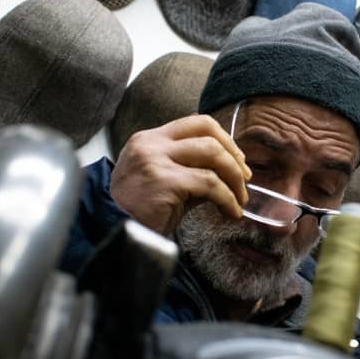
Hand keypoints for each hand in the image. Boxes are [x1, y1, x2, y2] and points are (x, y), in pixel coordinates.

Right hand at [110, 115, 251, 235]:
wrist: (114, 235)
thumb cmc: (138, 214)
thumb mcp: (164, 182)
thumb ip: (191, 171)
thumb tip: (229, 173)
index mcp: (149, 140)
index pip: (195, 123)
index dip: (223, 139)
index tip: (237, 161)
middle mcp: (151, 144)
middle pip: (207, 132)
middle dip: (234, 156)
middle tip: (244, 179)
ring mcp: (156, 160)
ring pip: (212, 154)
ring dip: (234, 178)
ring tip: (239, 200)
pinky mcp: (164, 181)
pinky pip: (209, 184)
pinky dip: (228, 199)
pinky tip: (231, 212)